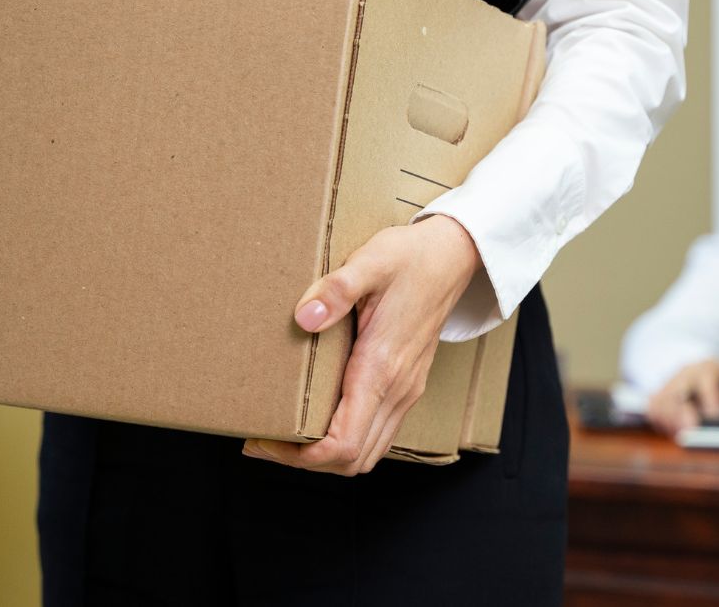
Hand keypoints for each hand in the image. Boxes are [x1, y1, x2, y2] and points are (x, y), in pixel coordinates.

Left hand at [243, 215, 480, 475]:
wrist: (453, 256)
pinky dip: (345, 441)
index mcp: (382, 368)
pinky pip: (376, 434)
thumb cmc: (412, 259)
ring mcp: (405, 391)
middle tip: (264, 441)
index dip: (300, 456)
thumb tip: (304, 318)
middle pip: (352, 460)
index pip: (343, 444)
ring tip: (286, 435)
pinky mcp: (406, 386)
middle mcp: (397, 390)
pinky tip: (319, 419)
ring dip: (326, 457)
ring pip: (367, 453)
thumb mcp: (371, 261)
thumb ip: (337, 289)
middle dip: (305, 462)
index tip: (265, 441)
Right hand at [646, 359, 718, 436]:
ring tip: (680, 436)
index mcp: (706, 370)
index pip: (706, 382)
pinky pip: (652, 409)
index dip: (709, 397)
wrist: (692, 366)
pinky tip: (669, 431)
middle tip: (688, 432)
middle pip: (678, 393)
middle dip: (681, 413)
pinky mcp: (657, 395)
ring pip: (662, 403)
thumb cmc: (716, 381)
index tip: (714, 413)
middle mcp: (684, 375)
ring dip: (670, 421)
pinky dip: (659, 422)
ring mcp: (668, 384)